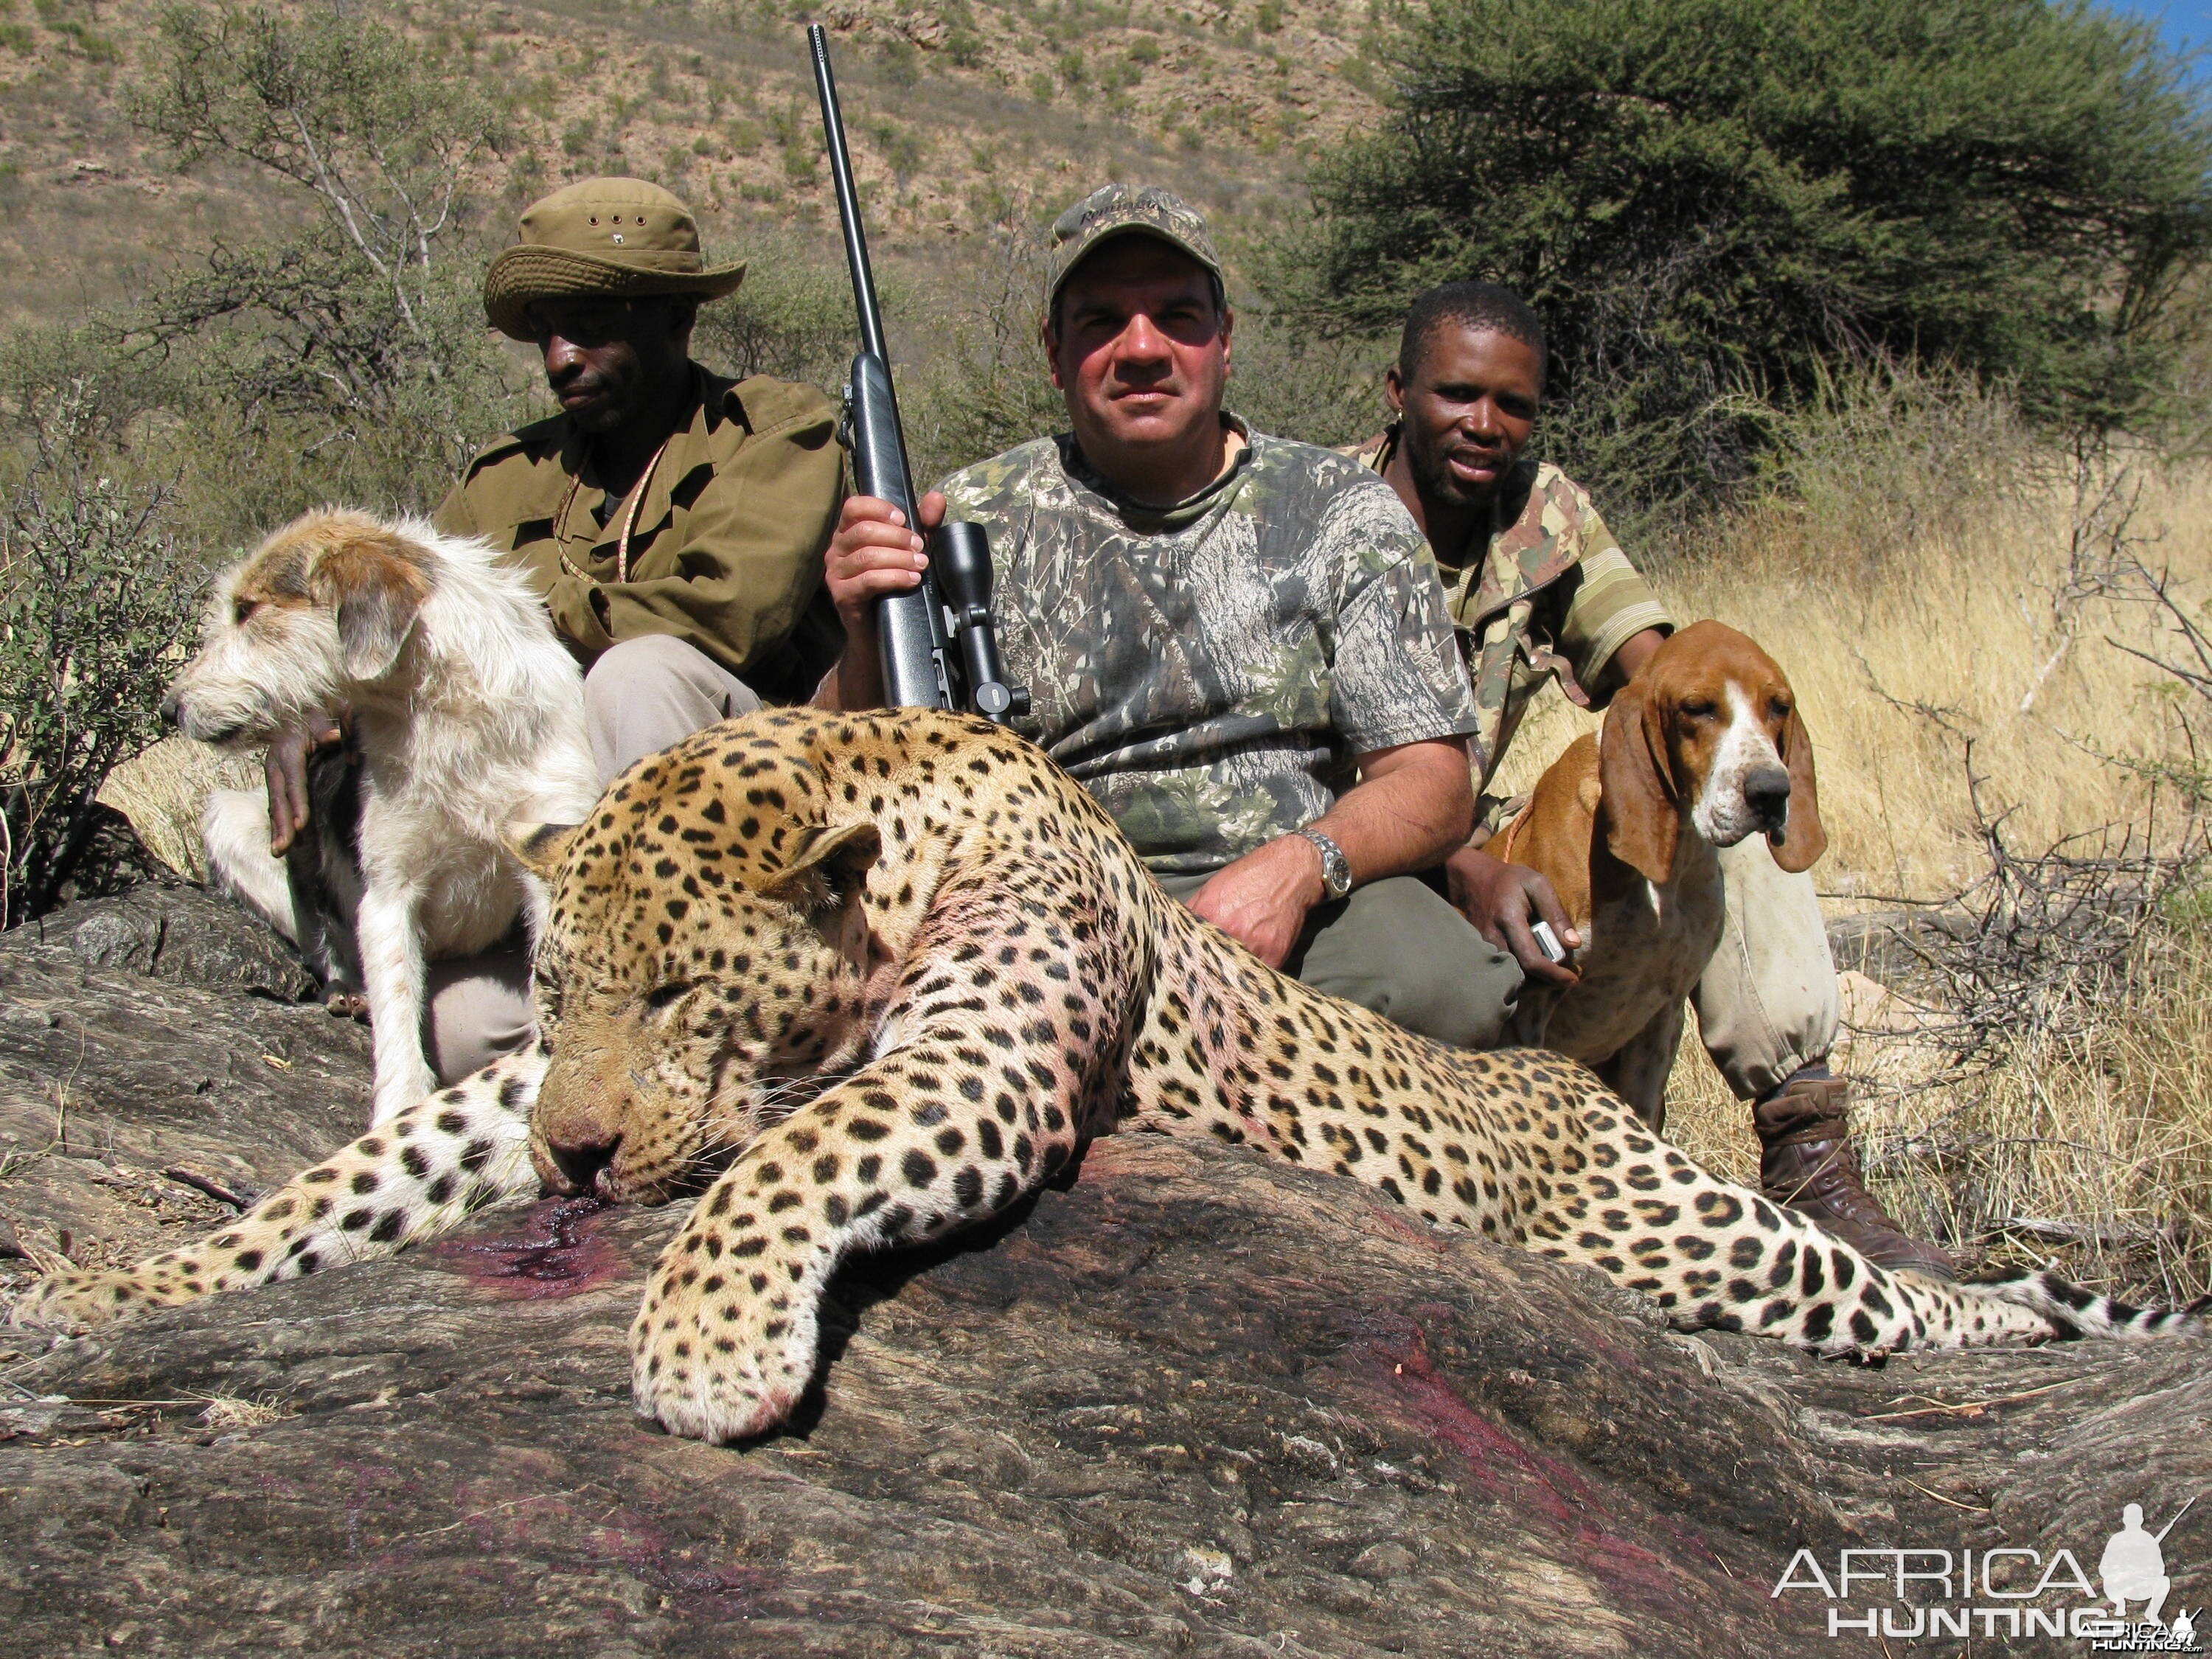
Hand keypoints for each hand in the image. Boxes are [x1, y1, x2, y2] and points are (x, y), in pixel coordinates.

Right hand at [264, 709, 342, 855]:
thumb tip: (336, 738)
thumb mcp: (322, 716)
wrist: (290, 709)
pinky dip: (278, 823)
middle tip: (284, 847)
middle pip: (279, 798)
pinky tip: (282, 843)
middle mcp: (276, 764)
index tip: (301, 825)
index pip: (294, 782)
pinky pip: (276, 804)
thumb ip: (331, 726)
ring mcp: (273, 773)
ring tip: (278, 852)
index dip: (297, 803)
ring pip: (274, 804)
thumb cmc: (313, 714)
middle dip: (282, 824)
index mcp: (288, 750)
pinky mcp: (276, 780)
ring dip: (276, 828)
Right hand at [824, 491, 943, 633]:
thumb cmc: (893, 585)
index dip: (879, 508)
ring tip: (920, 565)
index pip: (854, 507)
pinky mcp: (842, 596)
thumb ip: (923, 523)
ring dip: (900, 559)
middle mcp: (837, 550)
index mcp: (848, 532)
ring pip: (868, 556)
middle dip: (898, 538)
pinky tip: (911, 580)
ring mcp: (835, 574)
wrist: (881, 632)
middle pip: (864, 531)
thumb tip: (936, 498)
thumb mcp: (910, 549)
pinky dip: (894, 578)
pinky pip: (868, 580)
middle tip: (920, 548)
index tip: (904, 519)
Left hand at [1185, 836, 1327, 968]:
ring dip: (1229, 976)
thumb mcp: (1212, 887)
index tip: (1188, 962)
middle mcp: (1231, 931)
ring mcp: (1254, 945)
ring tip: (1226, 975)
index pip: (1189, 945)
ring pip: (1233, 973)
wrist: (1290, 871)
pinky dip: (1252, 976)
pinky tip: (1247, 973)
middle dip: (1208, 968)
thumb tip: (1175, 928)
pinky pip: (1258, 976)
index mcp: (1210, 914)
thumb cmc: (1249, 876)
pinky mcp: (1275, 955)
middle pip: (1211, 963)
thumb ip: (1192, 910)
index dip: (1188, 955)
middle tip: (1206, 973)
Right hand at [1444, 845, 1581, 985]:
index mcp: (1508, 920)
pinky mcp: (1482, 953)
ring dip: (1537, 981)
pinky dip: (1525, 976)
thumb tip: (1573, 944)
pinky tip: (1538, 967)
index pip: (1531, 960)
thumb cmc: (1510, 881)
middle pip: (1523, 976)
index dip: (1554, 974)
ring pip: (1513, 979)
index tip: (1573, 979)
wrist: (1473, 881)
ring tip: (1555, 972)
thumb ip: (1556, 913)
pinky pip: (1505, 973)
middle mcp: (1493, 939)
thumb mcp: (1538, 885)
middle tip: (1568, 976)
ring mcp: (1484, 948)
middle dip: (1548, 981)